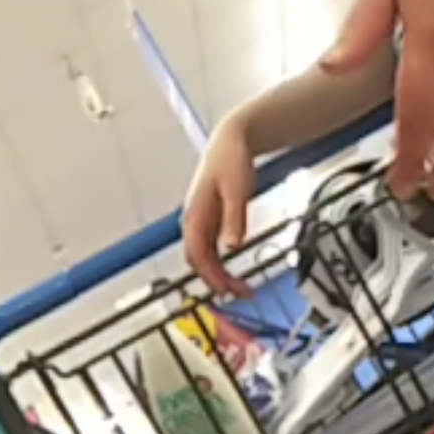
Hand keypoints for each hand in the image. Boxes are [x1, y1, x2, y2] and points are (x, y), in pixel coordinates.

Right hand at [183, 119, 256, 298]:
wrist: (231, 139)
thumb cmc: (231, 161)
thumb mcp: (237, 190)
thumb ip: (234, 219)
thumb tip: (232, 246)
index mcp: (195, 215)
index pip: (197, 255)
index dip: (210, 276)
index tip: (226, 291)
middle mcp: (193, 221)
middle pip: (199, 260)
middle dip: (216, 280)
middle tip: (240, 294)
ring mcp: (201, 220)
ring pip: (205, 256)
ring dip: (219, 274)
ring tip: (240, 288)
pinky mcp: (211, 218)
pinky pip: (211, 247)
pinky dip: (221, 262)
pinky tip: (233, 270)